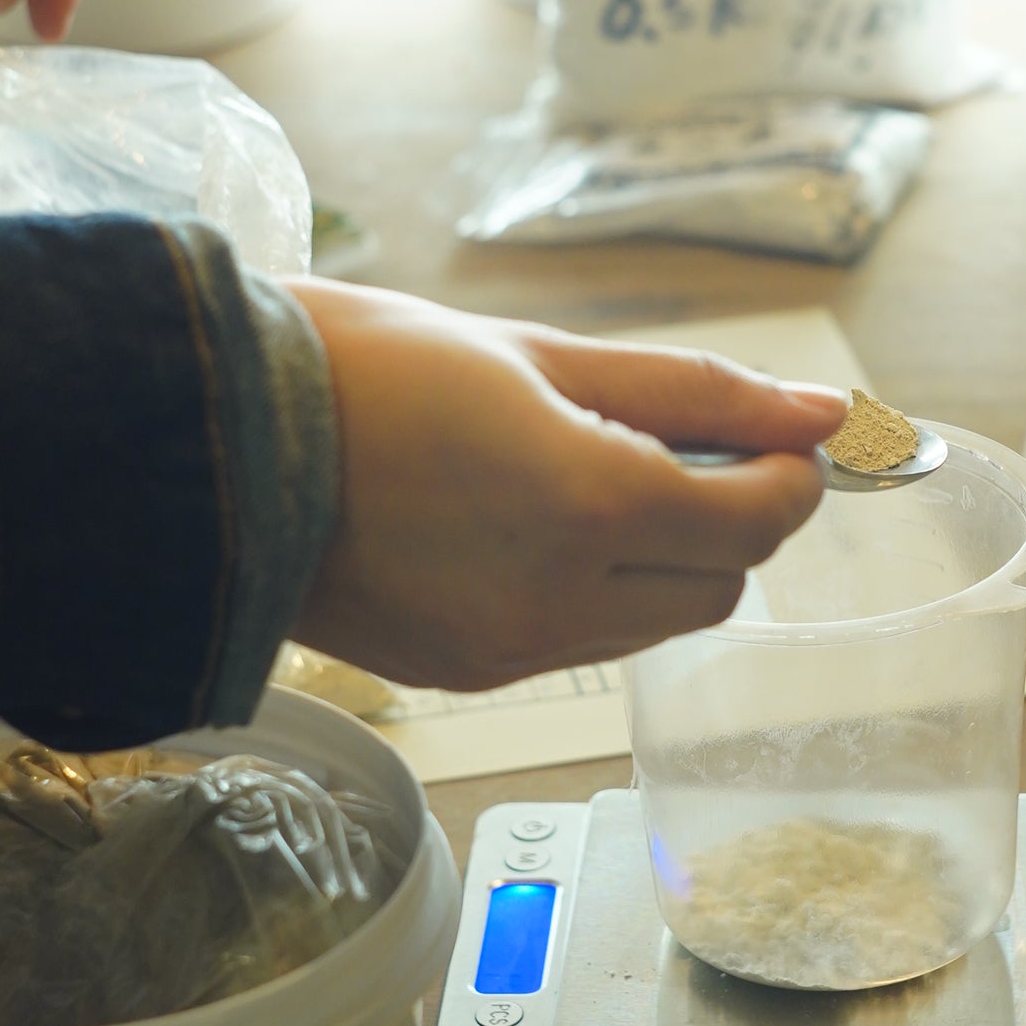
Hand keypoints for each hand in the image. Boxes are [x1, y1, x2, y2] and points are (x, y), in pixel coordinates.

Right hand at [289, 286, 848, 689]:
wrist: (206, 441)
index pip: (760, 517)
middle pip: (723, 582)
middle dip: (728, 516)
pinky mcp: (466, 674)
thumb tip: (818, 410)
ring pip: (658, 623)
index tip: (774, 432)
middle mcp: (560, 597)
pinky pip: (580, 642)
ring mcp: (510, 649)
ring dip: (663, 557)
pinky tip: (527, 520)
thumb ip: (692, 391)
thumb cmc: (358, 367)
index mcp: (590, 500)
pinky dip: (592, 588)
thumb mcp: (539, 351)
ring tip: (588, 473)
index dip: (788, 471)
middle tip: (681, 444)